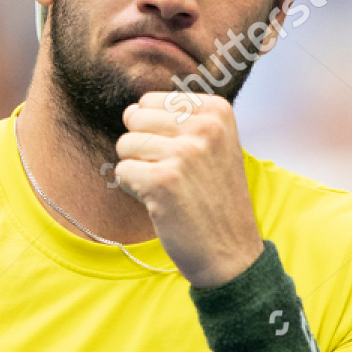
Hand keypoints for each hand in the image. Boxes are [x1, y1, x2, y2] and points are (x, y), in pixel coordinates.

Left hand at [113, 92, 264, 288]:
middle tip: (171, 174)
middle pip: (135, 118)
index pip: (151, 100)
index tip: (183, 157)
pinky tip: (160, 202)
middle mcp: (204, 126)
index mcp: (217, 110)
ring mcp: (184, 152)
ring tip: (167, 188)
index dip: (155, 132)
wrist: (230, 251)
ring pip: (125, 144)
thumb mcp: (214, 145)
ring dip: (138, 169)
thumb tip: (129, 109)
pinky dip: (133, 189)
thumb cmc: (214, 199)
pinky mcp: (163, 180)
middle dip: (141, 147)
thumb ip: (178, 120)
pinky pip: (121, 171)